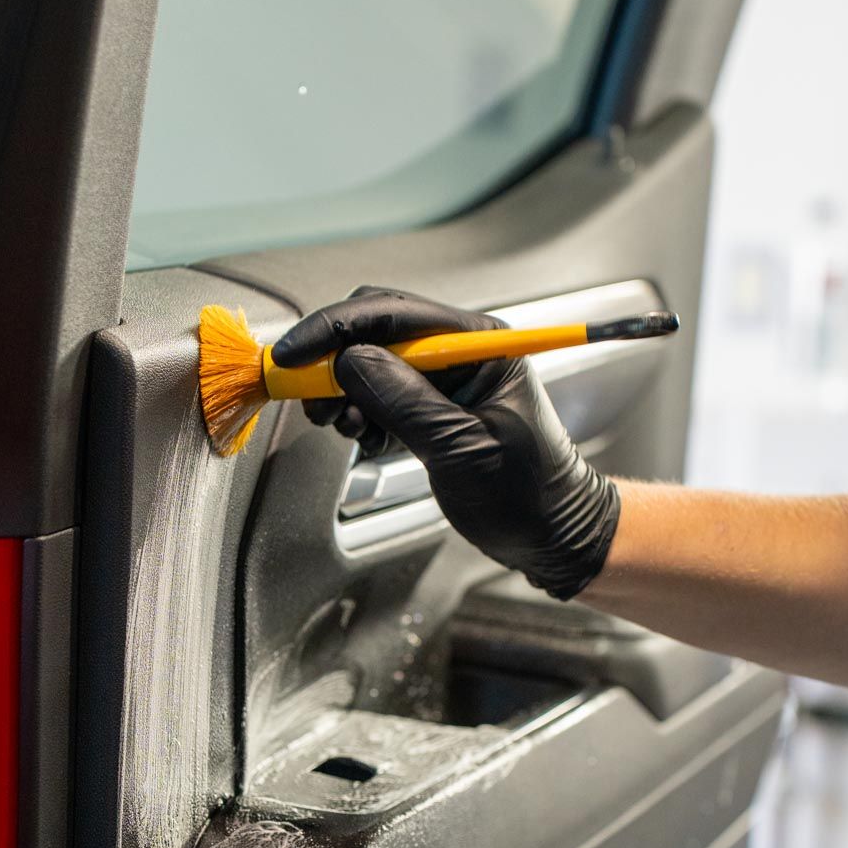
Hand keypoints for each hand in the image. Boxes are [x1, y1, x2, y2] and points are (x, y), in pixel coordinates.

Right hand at [272, 287, 620, 600]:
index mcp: (478, 343)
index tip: (296, 355)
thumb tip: (349, 361)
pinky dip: (360, 414)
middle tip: (312, 398)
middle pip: (375, 332)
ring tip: (345, 426)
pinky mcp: (429, 408)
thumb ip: (404, 400)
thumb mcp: (461, 446)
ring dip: (344, 392)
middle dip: (334, 361)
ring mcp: (442, 380)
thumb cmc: (527, 493)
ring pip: (370, 364)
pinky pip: (378, 395)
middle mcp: (458, 352)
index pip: (393, 313)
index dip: (336, 329)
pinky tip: (365, 437)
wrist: (551, 534)